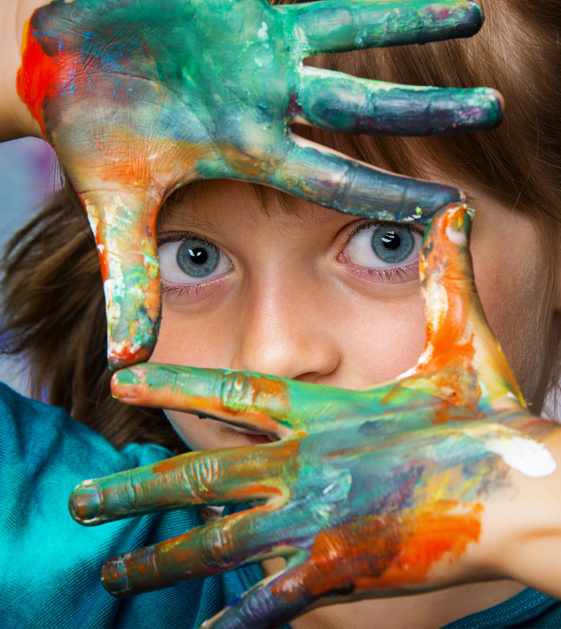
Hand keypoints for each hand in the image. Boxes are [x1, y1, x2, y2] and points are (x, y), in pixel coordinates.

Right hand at [15, 0, 502, 367]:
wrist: (58, 65)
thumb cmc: (91, 133)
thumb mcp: (113, 205)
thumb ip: (128, 276)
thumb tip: (124, 364)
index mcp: (246, 147)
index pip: (333, 176)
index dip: (390, 193)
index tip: (453, 204)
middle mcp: (263, 94)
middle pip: (364, 103)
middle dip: (429, 107)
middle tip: (495, 107)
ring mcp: (252, 40)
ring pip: (345, 27)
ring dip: (407, 20)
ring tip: (473, 13)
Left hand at [69, 203, 556, 628]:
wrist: (520, 488)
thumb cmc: (488, 414)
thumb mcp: (460, 338)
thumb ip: (446, 277)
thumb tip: (459, 209)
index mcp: (322, 411)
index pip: (228, 393)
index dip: (171, 385)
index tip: (122, 384)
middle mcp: (302, 465)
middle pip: (200, 478)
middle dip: (134, 491)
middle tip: (77, 504)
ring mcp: (314, 521)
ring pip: (219, 545)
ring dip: (162, 560)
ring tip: (112, 576)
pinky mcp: (338, 571)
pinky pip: (272, 602)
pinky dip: (233, 621)